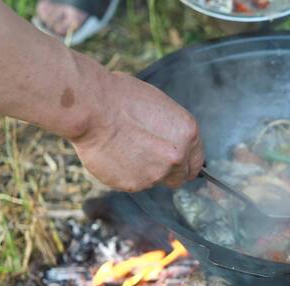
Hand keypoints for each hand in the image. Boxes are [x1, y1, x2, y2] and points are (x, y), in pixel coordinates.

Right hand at [71, 72, 203, 191]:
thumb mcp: (159, 106)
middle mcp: (178, 156)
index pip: (197, 161)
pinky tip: (114, 155)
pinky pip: (133, 183)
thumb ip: (171, 131)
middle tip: (148, 159)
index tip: (176, 163)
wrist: (93, 108)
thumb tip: (170, 141)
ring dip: (144, 171)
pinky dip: (125, 174)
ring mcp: (157, 173)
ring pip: (155, 180)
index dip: (185, 162)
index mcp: (188, 133)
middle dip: (168, 172)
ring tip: (125, 149)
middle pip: (180, 177)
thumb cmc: (121, 97)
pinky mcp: (135, 184)